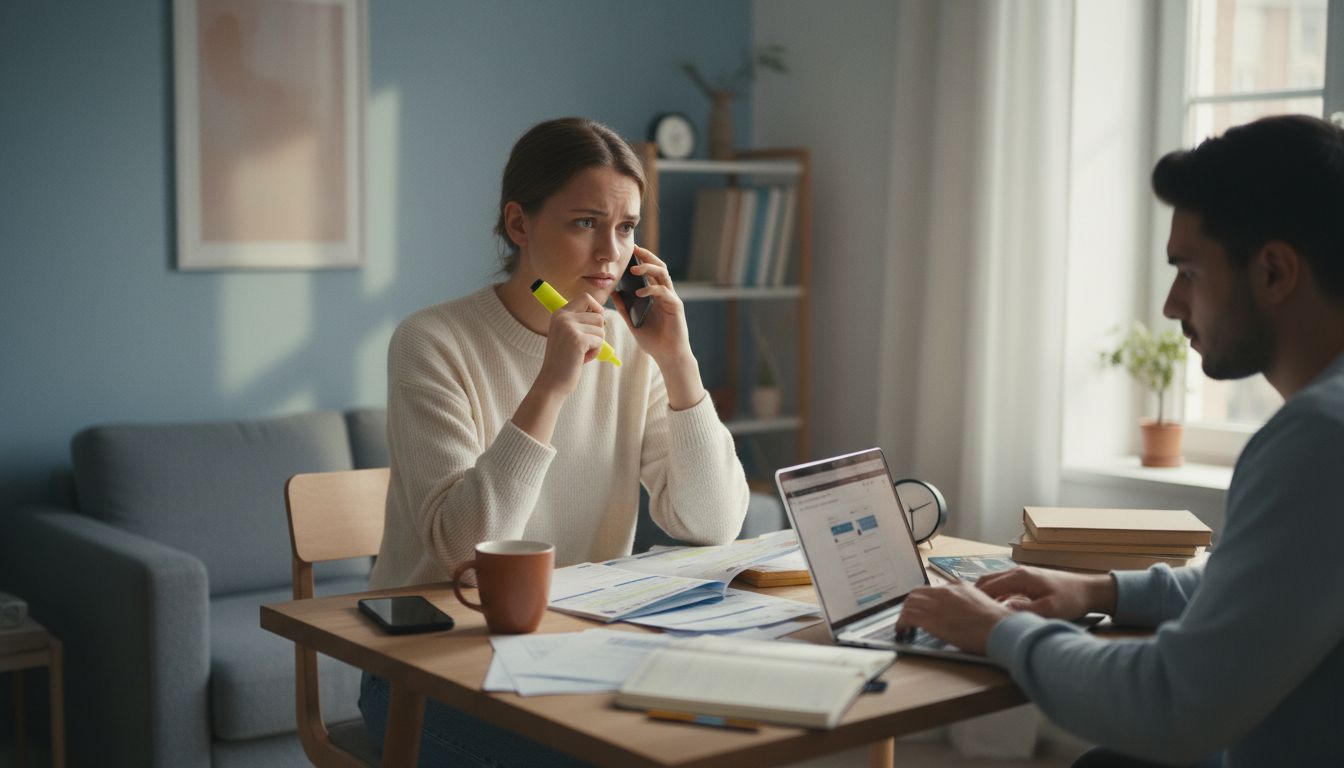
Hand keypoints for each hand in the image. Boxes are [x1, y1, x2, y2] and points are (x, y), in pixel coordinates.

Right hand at [535, 291, 606, 397]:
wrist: (552, 381)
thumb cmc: (563, 359)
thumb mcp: (567, 334)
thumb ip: (579, 321)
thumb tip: (602, 313)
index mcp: (559, 313)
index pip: (585, 297)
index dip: (596, 307)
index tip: (597, 321)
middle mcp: (563, 317)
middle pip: (598, 315)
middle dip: (598, 332)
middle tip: (585, 346)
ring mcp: (570, 327)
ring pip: (601, 329)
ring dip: (596, 344)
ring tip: (581, 353)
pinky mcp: (578, 340)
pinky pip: (600, 341)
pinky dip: (595, 352)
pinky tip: (582, 359)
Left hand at [612, 247, 691, 361]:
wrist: (667, 356)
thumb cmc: (653, 340)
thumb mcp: (632, 322)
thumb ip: (624, 307)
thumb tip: (613, 293)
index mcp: (656, 295)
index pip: (650, 271)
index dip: (642, 259)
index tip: (630, 251)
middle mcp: (665, 293)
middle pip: (659, 267)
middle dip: (647, 256)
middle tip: (634, 250)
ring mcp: (671, 299)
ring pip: (663, 274)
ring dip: (649, 268)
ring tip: (634, 268)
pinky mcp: (675, 307)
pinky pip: (664, 292)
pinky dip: (651, 289)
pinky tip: (639, 292)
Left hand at [893, 582, 1012, 654]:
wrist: (1002, 629)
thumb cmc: (998, 624)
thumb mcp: (981, 605)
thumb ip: (968, 604)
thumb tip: (961, 614)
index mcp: (959, 587)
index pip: (932, 589)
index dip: (923, 600)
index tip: (920, 609)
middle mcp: (946, 592)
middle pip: (916, 593)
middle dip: (909, 605)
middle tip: (908, 617)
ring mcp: (938, 604)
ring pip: (909, 603)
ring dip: (903, 615)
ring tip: (903, 627)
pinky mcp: (933, 619)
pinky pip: (908, 617)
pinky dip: (901, 624)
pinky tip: (902, 632)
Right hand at [976, 566, 1117, 619]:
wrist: (1089, 590)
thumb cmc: (1071, 599)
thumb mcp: (1049, 609)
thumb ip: (1024, 610)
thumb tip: (1002, 611)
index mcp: (1019, 577)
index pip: (987, 586)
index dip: (975, 600)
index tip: (966, 614)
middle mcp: (1017, 572)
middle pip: (986, 581)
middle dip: (974, 596)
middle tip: (966, 614)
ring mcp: (1021, 574)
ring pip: (993, 582)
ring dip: (984, 595)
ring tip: (977, 612)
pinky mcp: (1026, 579)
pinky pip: (1002, 585)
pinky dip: (994, 594)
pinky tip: (995, 608)